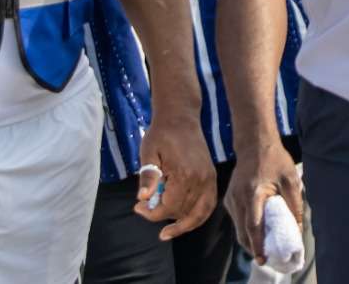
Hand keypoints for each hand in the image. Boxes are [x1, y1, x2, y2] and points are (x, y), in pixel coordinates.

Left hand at [133, 112, 217, 239]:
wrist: (181, 118)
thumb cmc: (161, 134)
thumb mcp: (148, 152)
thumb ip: (147, 176)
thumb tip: (142, 199)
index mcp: (184, 174)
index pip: (168, 207)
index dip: (151, 213)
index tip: (137, 207)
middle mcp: (200, 179)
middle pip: (182, 212)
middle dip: (161, 215)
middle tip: (144, 209)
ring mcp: (209, 179)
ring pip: (199, 214)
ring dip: (183, 224)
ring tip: (168, 231)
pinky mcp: (211, 177)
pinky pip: (209, 204)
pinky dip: (199, 216)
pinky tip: (186, 221)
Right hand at [224, 139, 301, 264]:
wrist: (254, 143)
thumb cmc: (275, 159)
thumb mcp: (290, 179)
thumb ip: (294, 205)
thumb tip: (298, 228)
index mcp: (253, 193)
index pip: (253, 226)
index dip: (258, 244)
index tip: (263, 259)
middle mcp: (238, 198)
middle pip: (242, 232)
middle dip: (253, 248)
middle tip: (266, 258)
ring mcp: (231, 198)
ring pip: (238, 228)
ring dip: (249, 240)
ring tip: (264, 248)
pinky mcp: (229, 198)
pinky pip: (236, 219)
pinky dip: (245, 229)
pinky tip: (257, 232)